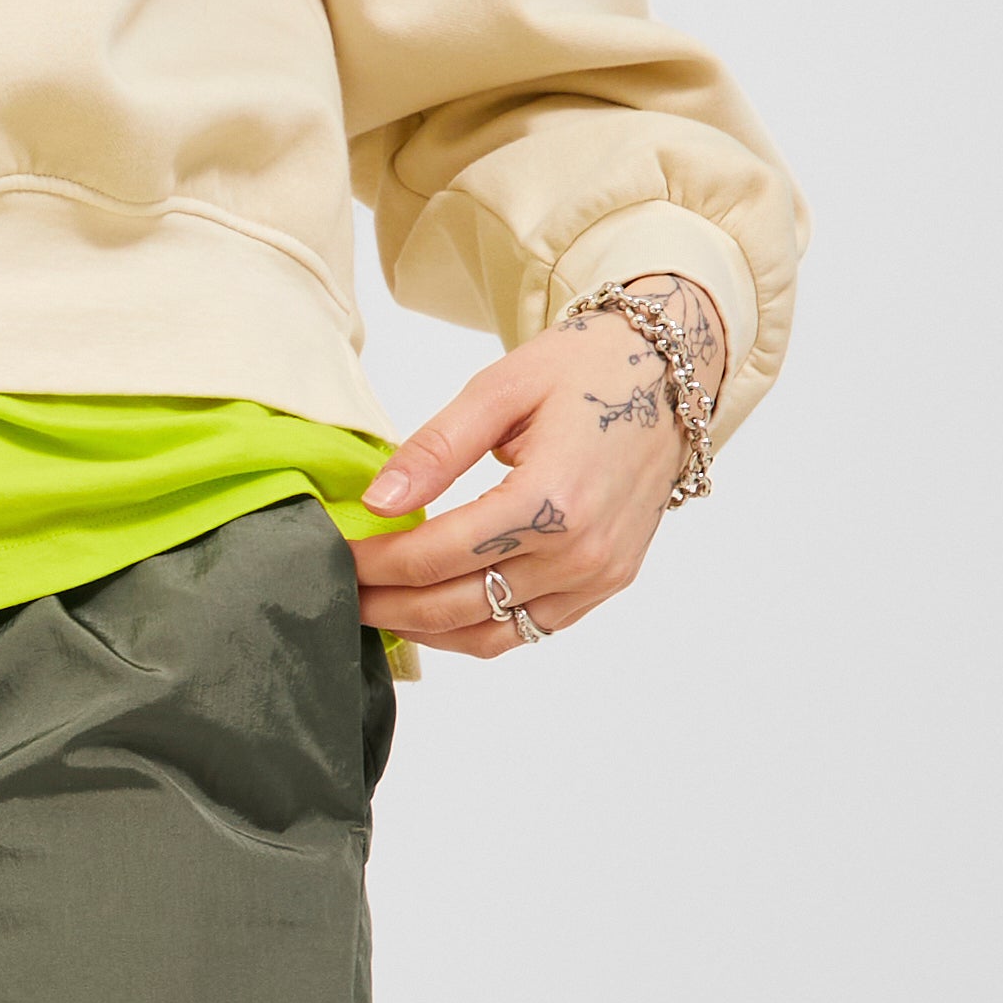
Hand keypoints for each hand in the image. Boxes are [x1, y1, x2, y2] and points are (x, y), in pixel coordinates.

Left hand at [348, 276, 722, 658]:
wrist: (669, 375)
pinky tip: (434, 610)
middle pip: (455, 604)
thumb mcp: (500, 389)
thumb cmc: (587, 368)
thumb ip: (435, 450)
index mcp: (552, 500)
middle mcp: (581, 552)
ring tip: (377, 609)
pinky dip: (474, 629)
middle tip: (338, 591)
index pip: (437, 555)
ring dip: (425, 629)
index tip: (333, 554)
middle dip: (386, 604)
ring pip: (489, 634)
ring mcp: (598, 576)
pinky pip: (528, 630)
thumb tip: (377, 502)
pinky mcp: (607, 585)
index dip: (375, 562)